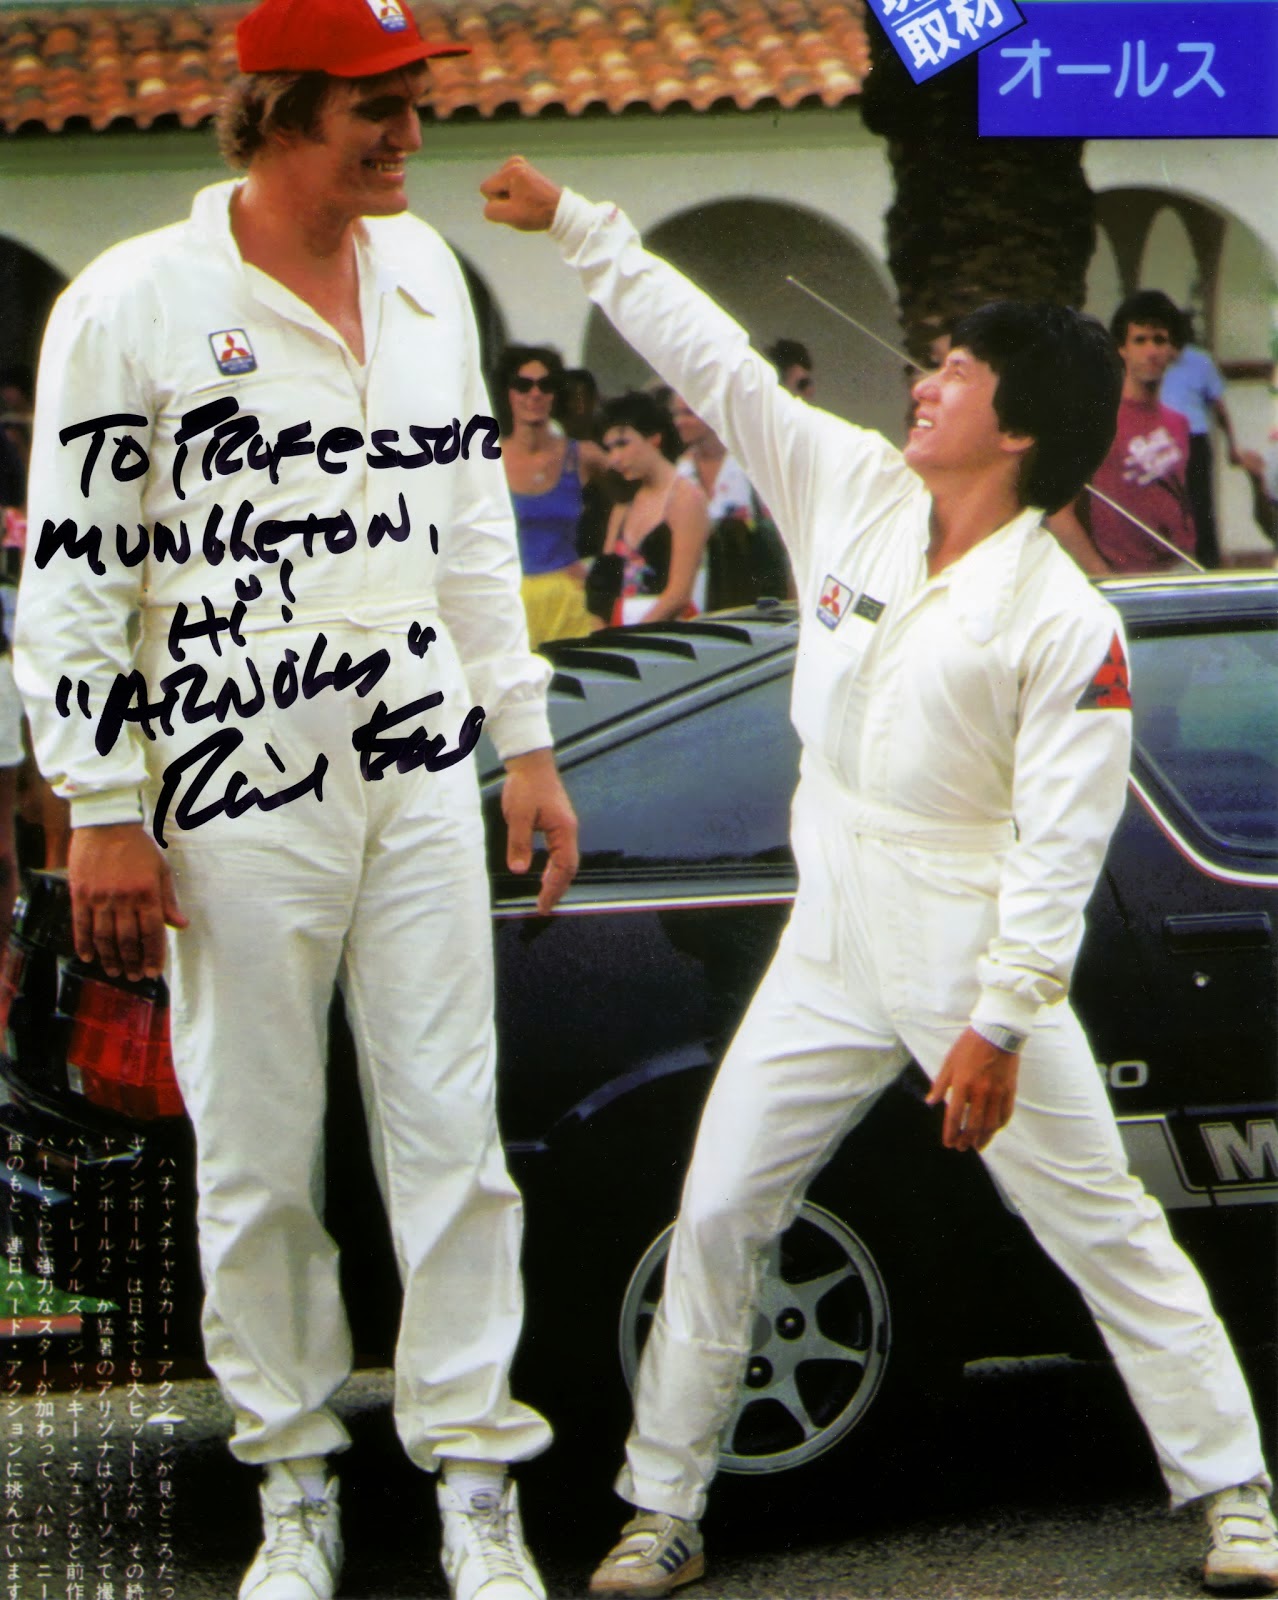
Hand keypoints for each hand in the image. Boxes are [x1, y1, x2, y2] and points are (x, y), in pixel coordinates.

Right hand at [69, 822, 187, 981]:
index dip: (154, 955)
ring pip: (104, 937)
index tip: (155, 971)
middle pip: (128, 940)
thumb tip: (181, 925)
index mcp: (147, 893)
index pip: (153, 933)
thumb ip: (169, 900)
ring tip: (116, 972)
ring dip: (110, 958)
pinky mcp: (80, 894)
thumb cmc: (138, 847)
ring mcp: (99, 898)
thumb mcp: (161, 870)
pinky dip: (84, 943)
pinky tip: (89, 957)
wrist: (105, 824)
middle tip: (136, 977)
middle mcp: (123, 899)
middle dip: (133, 962)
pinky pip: (81, 925)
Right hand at [480, 156, 562, 232]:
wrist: (559, 211)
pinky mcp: (523, 169)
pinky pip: (506, 184)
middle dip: (503, 198)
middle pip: (492, 185)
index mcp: (511, 170)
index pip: (485, 188)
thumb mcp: (510, 216)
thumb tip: (489, 202)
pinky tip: (527, 197)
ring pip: (499, 186)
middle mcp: (514, 162)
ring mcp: (519, 163)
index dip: (497, 202)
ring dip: (509, 197)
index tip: (516, 205)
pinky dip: (514, 193)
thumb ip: (491, 211)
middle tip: (522, 204)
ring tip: (526, 201)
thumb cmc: (536, 214)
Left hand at [501, 747, 578, 914]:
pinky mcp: (558, 823)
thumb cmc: (526, 785)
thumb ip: (519, 843)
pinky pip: (560, 851)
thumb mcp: (518, 815)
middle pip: (569, 867)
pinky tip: (544, 873)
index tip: (543, 905)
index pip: (564, 867)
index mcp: (564, 830)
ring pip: (566, 860)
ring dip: (557, 879)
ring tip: (545, 895)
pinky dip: (554, 867)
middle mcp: (569, 831)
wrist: (531, 761)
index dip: (554, 888)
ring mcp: (565, 827)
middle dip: (558, 889)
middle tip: (544, 906)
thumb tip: (520, 870)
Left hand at [924, 1026, 1019, 1152]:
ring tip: (977, 1146)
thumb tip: (930, 1102)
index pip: (954, 1116)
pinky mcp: (1009, 1089)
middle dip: (966, 1140)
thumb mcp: (949, 1062)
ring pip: (990, 1124)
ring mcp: (997, 1092)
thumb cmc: (969, 1045)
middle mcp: (980, 1091)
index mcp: (962, 1084)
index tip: (948, 1143)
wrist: (996, 1032)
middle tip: (962, 1148)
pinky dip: (999, 1125)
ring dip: (983, 1138)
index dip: (951, 1133)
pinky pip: (1005, 1113)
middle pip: (973, 1125)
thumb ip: (940, 1084)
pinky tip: (993, 1130)